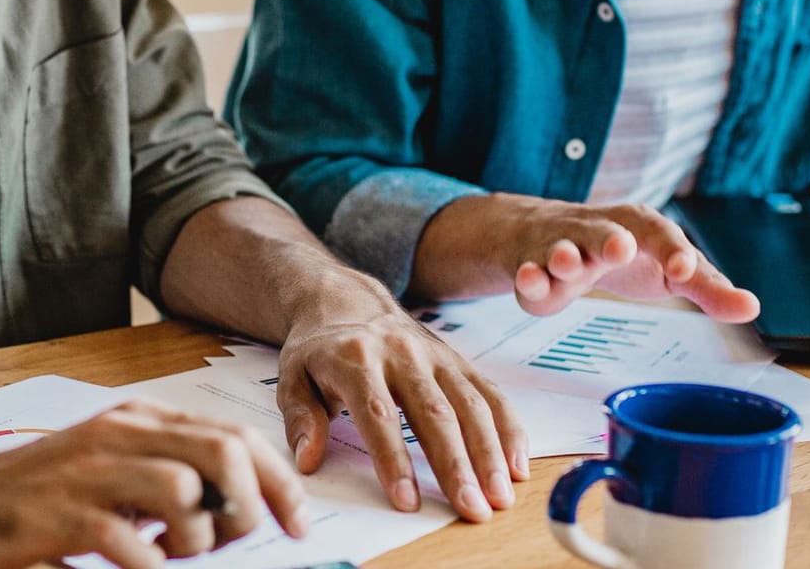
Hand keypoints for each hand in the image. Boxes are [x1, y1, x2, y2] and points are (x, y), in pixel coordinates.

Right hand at [0, 399, 308, 568]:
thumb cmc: (36, 494)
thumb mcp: (110, 467)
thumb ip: (166, 471)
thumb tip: (240, 505)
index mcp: (138, 417)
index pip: (235, 434)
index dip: (279, 482)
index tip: (298, 524)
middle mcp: (120, 432)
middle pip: (224, 451)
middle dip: (252, 504)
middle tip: (240, 542)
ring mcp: (91, 471)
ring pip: (187, 492)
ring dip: (199, 538)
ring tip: (175, 555)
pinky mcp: (64, 515)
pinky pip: (134, 544)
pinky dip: (152, 566)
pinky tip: (140, 566)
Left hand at [275, 281, 528, 523]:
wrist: (347, 301)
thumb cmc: (319, 349)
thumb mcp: (292, 376)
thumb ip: (300, 417)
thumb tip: (309, 459)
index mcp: (356, 358)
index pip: (378, 414)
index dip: (393, 459)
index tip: (407, 499)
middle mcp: (402, 353)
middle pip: (434, 413)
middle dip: (456, 464)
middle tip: (472, 508)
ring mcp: (435, 355)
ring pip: (469, 403)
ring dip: (489, 452)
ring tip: (500, 496)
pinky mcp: (457, 360)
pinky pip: (489, 392)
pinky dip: (508, 428)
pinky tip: (518, 464)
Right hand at [411, 193, 760, 322]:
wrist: (544, 233)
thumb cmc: (620, 252)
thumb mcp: (665, 266)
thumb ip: (706, 287)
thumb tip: (751, 307)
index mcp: (639, 226)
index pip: (661, 234)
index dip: (674, 250)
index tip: (686, 270)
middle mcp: (599, 230)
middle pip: (604, 232)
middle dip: (610, 240)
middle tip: (621, 248)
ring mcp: (560, 246)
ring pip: (561, 249)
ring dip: (564, 256)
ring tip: (569, 264)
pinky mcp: (531, 267)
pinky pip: (529, 273)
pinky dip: (529, 279)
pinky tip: (531, 283)